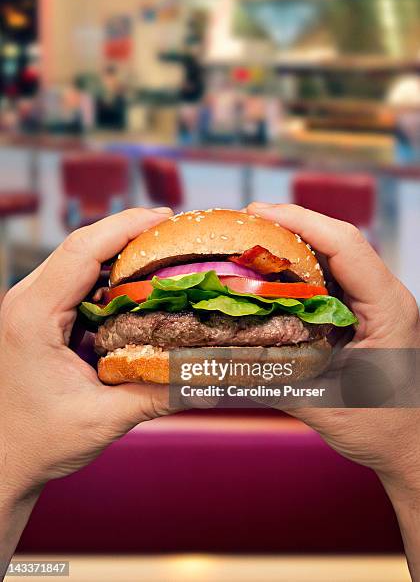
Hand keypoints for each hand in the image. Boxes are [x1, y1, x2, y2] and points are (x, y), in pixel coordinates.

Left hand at [0, 207, 182, 571]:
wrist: (4, 458)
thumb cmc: (40, 441)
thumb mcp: (104, 419)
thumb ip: (157, 394)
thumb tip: (208, 373)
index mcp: (33, 317)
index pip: (81, 252)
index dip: (124, 227)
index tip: (164, 217)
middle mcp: (27, 300)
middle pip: (80, 244)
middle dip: (127, 229)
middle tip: (174, 228)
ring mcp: (31, 305)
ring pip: (78, 258)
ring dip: (119, 247)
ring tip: (162, 245)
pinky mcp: (41, 314)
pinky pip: (77, 279)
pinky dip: (110, 271)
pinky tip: (138, 277)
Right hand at [247, 203, 419, 578]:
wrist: (413, 448)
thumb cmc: (382, 430)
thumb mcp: (325, 406)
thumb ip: (275, 381)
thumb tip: (220, 360)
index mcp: (388, 309)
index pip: (346, 247)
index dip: (301, 222)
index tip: (258, 214)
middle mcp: (385, 297)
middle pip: (339, 241)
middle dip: (292, 224)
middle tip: (244, 222)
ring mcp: (376, 302)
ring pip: (335, 255)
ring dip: (295, 242)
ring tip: (251, 239)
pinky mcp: (364, 312)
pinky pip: (332, 277)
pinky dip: (300, 268)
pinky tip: (271, 272)